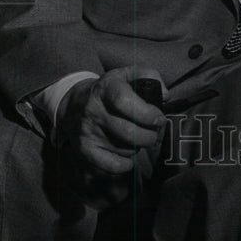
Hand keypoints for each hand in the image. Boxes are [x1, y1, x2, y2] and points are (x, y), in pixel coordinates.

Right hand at [56, 66, 166, 207]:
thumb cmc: (110, 90)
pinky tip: (129, 155)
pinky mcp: (85, 150)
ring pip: (125, 149)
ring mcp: (88, 132)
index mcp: (106, 89)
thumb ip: (149, 76)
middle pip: (128, 132)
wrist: (75, 104)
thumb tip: (165, 96)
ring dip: (139, 147)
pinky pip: (112, 165)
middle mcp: (94, 110)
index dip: (147, 113)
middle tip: (154, 133)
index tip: (159, 119)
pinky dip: (126, 164)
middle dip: (150, 136)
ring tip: (139, 138)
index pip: (125, 102)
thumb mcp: (127, 75)